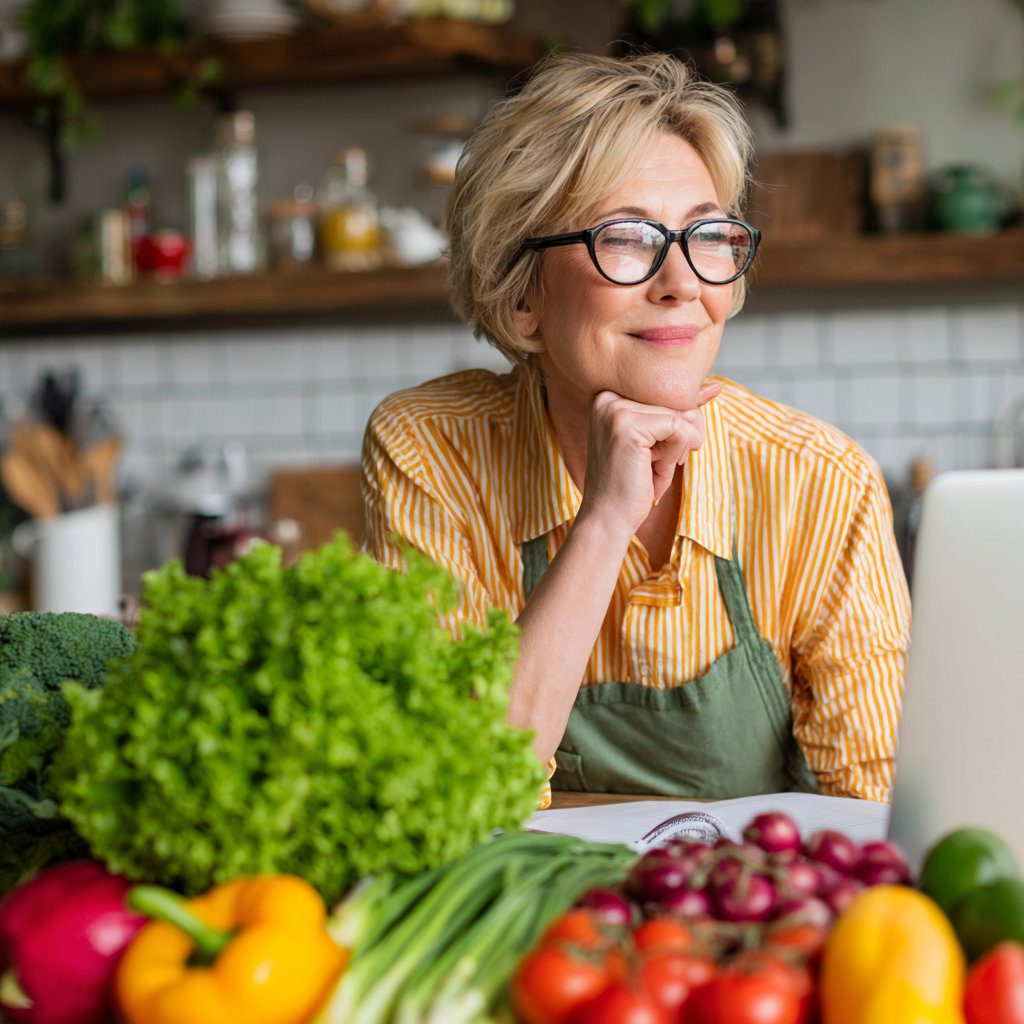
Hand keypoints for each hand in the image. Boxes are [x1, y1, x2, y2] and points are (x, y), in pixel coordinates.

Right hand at [577, 382, 721, 537]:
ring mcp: (615, 408)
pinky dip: (675, 454)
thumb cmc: (631, 483)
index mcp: (609, 395)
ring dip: (677, 448)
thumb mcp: (657, 440)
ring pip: (681, 414)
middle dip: (680, 437)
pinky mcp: (627, 424)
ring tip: (651, 467)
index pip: (667, 392)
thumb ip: (678, 410)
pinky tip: (653, 470)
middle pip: (676, 399)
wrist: (607, 519)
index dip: (678, 426)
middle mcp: (608, 396)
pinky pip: (679, 428)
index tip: (661, 452)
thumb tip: (715, 385)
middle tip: (654, 464)